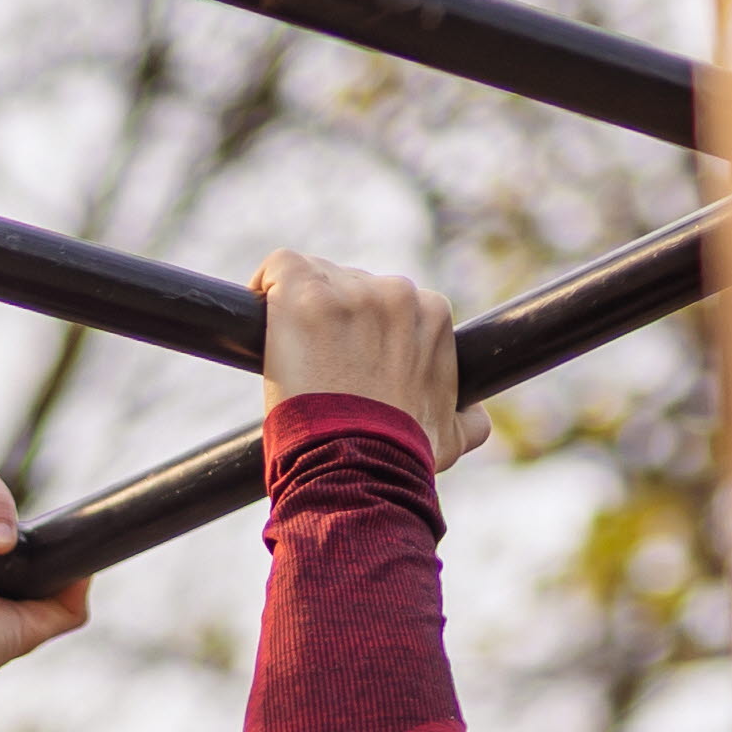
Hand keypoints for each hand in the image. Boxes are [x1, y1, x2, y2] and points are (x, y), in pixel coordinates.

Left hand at [248, 251, 481, 467]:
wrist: (358, 463)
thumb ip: (467, 418)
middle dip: (336, 319)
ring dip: (303, 309)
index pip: (392, 305)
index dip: (365, 331)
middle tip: (318, 364)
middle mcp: (396, 293)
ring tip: (292, 354)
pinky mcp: (304, 293)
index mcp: (432, 315)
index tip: (347, 360)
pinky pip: (280, 268)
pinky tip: (259, 317)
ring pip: (317, 279)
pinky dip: (266, 286)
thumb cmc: (401, 454)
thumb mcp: (450, 437)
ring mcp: (349, 291)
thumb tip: (472, 416)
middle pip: (352, 287)